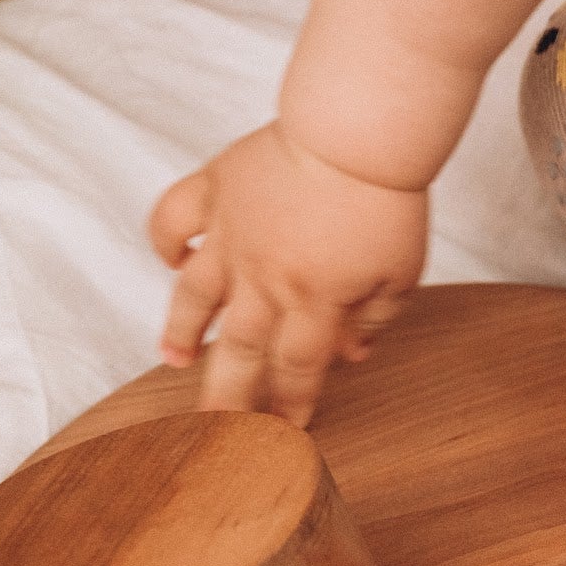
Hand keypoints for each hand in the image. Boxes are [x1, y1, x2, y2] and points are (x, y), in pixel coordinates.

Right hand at [148, 123, 427, 424]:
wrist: (356, 133)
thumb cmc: (386, 200)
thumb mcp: (400, 273)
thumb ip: (374, 319)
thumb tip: (352, 355)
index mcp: (313, 299)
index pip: (296, 369)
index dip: (289, 405)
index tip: (284, 432)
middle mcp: (262, 275)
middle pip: (238, 349)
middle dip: (226, 396)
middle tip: (213, 430)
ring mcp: (230, 233)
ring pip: (192, 294)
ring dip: (179, 330)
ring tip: (174, 360)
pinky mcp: (213, 189)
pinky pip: (172, 218)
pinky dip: (165, 241)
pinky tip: (170, 261)